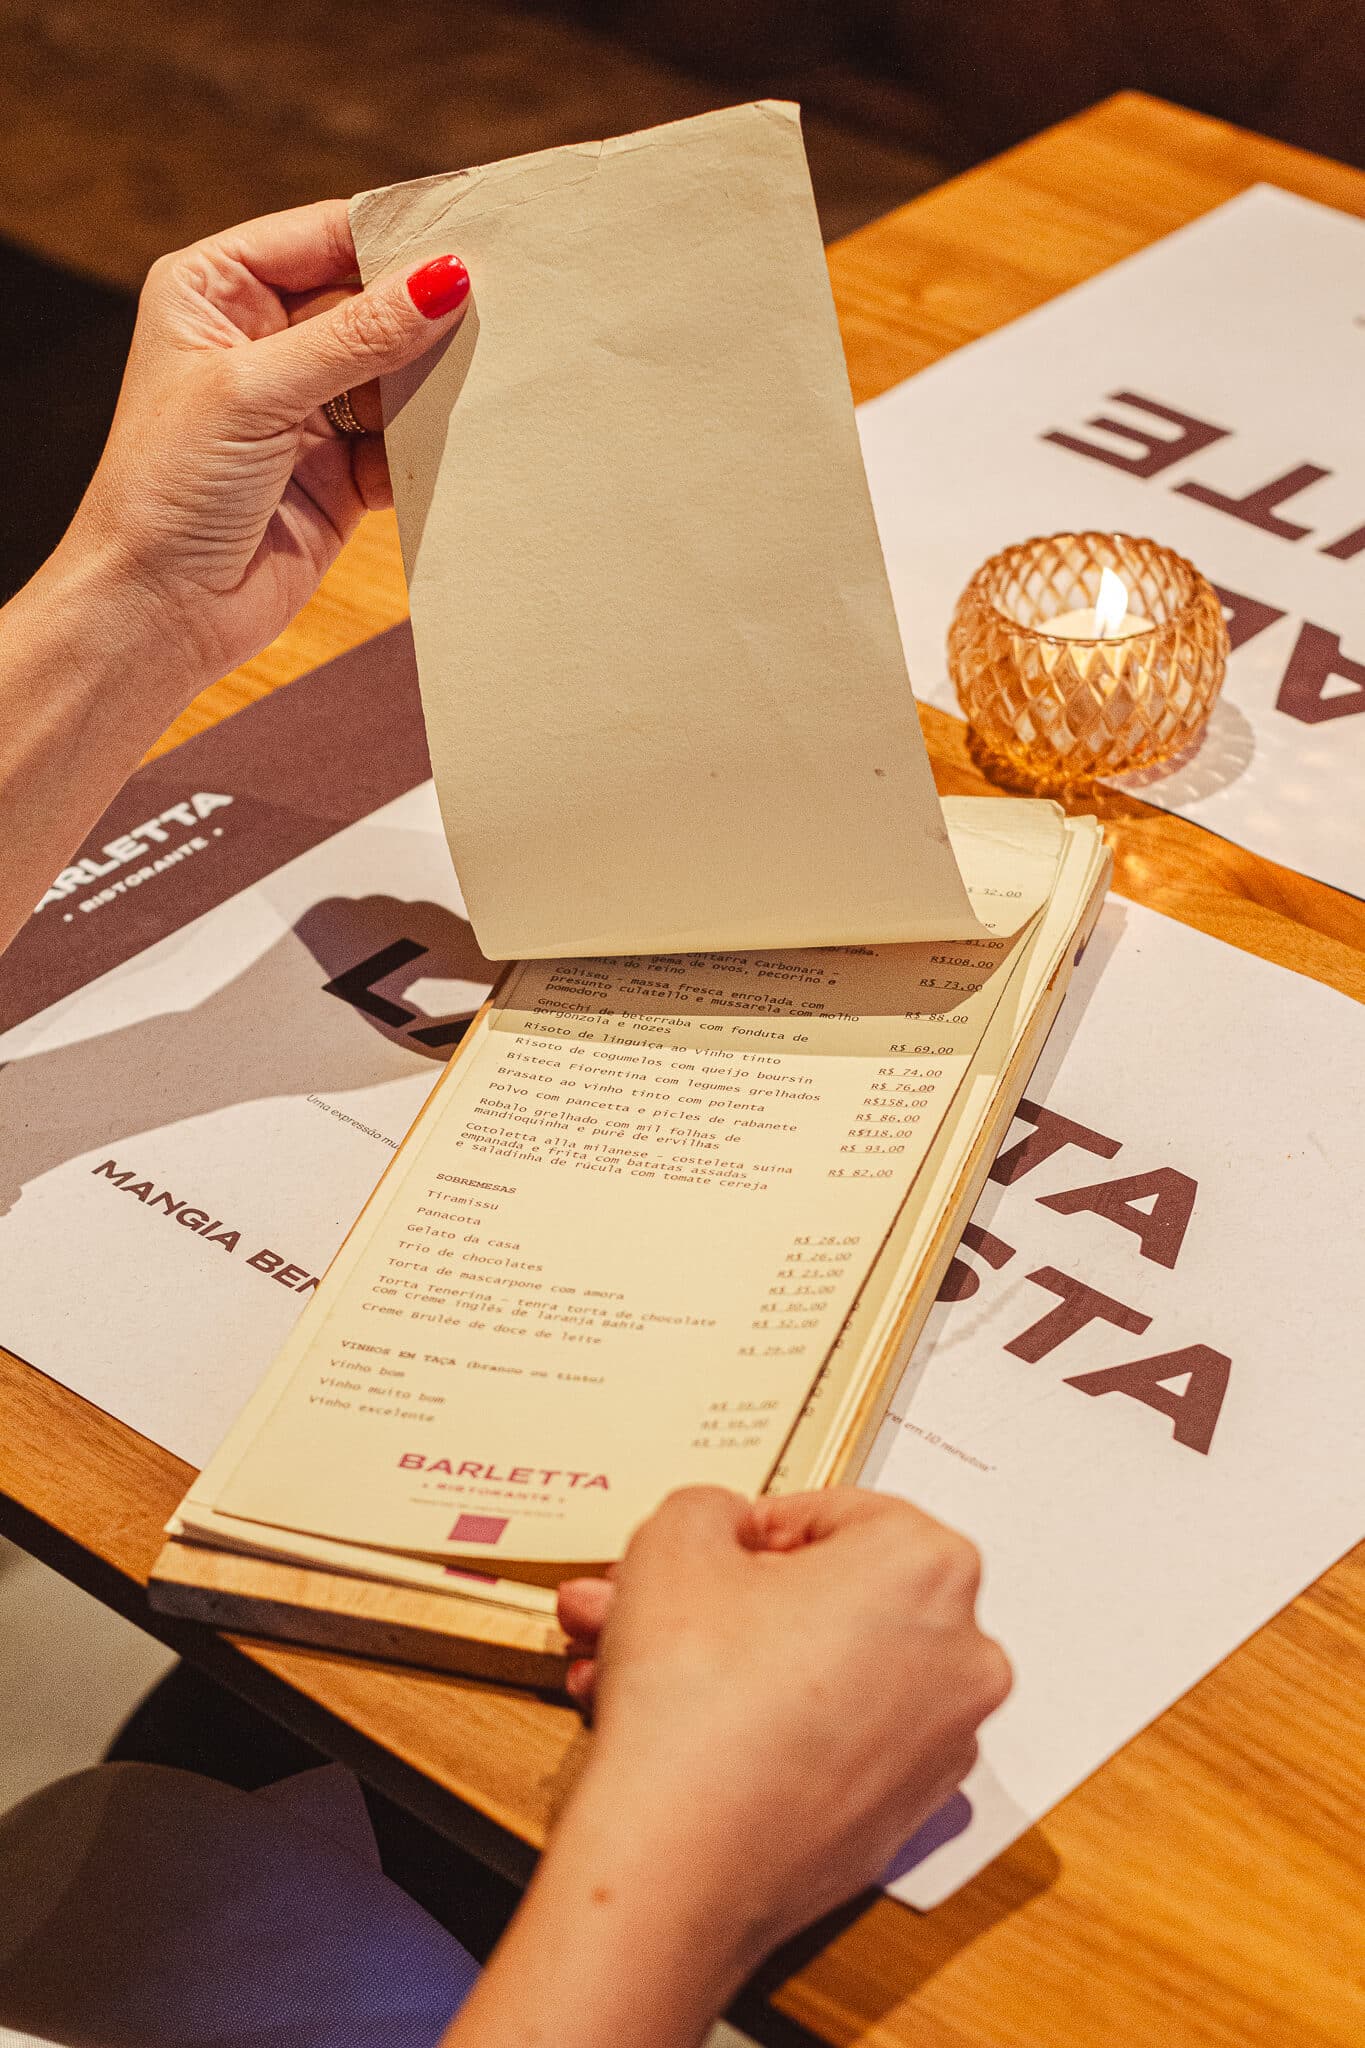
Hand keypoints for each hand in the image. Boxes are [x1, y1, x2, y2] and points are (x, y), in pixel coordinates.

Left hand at [67, 200, 469, 689]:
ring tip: (491, 372)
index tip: (471, 239)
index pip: (324, 235)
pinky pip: (401, 440)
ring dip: (433, 379)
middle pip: (368, 301)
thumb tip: (443, 279)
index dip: (393, 236)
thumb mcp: (257, 392)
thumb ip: (355, 336)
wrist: (159, 612)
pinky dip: (430, 441)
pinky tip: (465, 435)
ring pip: (392, 372)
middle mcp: (261, 340)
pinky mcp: (340, 471)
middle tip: (501, 306)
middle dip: (424, 311)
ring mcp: (304, 407)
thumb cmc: (167, 490)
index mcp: (217, 289)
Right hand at [557, 1486, 1009, 1957]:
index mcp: (929, 1565)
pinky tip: (670, 1725)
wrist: (680, 1861)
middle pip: (822, 1600)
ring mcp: (937, 1745)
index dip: (750, 1529)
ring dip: (719, 1660)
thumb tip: (725, 1530)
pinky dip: (758, 1725)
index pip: (834, 1514)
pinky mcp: (900, 1816)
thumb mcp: (676, 1538)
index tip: (705, 1552)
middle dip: (717, 1599)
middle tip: (644, 1602)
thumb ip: (709, 1508)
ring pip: (814, 1672)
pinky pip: (827, 1741)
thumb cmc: (695, 1691)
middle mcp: (960, 1655)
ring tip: (622, 1664)